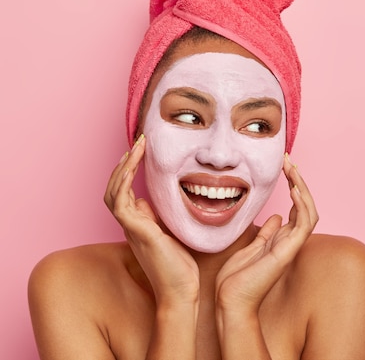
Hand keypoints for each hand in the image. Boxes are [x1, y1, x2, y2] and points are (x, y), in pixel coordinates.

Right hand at [104, 135, 199, 303]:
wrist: (181, 293)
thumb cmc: (179, 267)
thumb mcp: (168, 234)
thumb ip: (155, 218)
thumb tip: (144, 200)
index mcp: (138, 224)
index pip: (124, 192)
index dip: (128, 171)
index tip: (142, 151)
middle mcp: (131, 225)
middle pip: (114, 189)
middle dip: (123, 164)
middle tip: (138, 142)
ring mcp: (132, 229)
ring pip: (113, 193)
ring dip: (122, 168)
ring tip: (135, 148)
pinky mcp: (139, 233)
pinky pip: (120, 203)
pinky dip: (123, 183)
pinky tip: (131, 167)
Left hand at [215, 154, 318, 313]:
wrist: (230, 303)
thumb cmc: (236, 280)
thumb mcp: (250, 247)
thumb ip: (265, 233)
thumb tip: (276, 218)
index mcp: (281, 239)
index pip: (297, 207)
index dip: (294, 184)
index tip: (284, 166)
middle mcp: (289, 241)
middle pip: (305, 205)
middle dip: (299, 180)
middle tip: (288, 160)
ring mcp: (290, 246)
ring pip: (310, 211)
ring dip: (303, 187)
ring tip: (292, 168)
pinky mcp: (287, 252)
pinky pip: (304, 224)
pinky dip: (303, 205)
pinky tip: (294, 188)